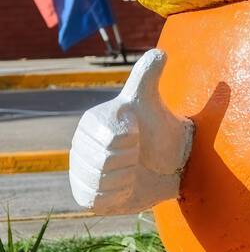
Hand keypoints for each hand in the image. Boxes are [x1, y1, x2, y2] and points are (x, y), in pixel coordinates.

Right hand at [69, 49, 193, 213]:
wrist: (166, 165)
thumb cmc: (157, 130)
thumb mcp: (151, 101)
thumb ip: (149, 75)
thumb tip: (159, 52)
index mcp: (90, 122)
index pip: (109, 138)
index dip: (131, 140)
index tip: (137, 133)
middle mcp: (80, 146)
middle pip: (104, 162)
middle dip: (130, 161)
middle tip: (137, 155)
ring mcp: (81, 171)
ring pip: (101, 181)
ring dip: (125, 178)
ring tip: (131, 170)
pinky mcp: (85, 196)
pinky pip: (96, 199)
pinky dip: (116, 195)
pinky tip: (124, 186)